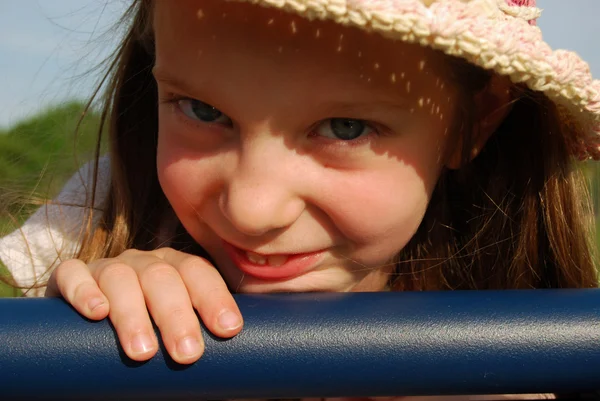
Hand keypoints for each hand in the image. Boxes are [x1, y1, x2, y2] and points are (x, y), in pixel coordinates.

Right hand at [46, 248, 242, 363]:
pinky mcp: (72, 276)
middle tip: (188, 353)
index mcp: (175, 269)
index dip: (215, 298)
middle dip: (177, 315)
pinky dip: (84, 291)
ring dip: (133, 313)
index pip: (199, 273)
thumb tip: (239, 378)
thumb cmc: (151, 337)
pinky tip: (96, 313)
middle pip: (163, 277)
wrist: (92, 336)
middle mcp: (143, 263)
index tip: (229, 329)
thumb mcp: (177, 336)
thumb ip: (199, 341)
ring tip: (143, 352)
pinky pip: (73, 273)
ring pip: (120, 277)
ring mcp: (107, 267)